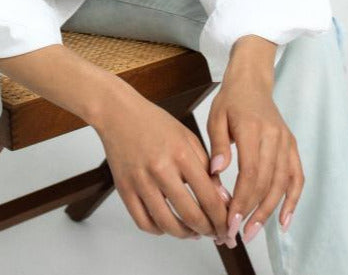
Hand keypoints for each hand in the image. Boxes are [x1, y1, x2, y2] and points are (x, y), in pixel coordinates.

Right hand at [94, 88, 231, 241]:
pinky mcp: (124, 189)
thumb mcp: (187, 137)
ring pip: (167, 225)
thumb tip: (221, 198)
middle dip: (209, 231)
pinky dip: (159, 230)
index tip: (228, 225)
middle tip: (215, 234)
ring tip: (194, 232)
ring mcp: (140, 181)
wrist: (119, 113)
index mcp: (181, 153)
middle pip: (190, 215)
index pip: (209, 197)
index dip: (222, 218)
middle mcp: (160, 168)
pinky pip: (143, 222)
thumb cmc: (154, 123)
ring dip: (185, 235)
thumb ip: (206, 167)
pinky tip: (168, 225)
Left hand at [207, 59, 303, 244]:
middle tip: (238, 234)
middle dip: (253, 212)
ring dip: (269, 211)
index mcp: (252, 129)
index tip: (230, 220)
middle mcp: (273, 136)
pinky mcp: (292, 145)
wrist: (252, 82)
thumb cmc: (230, 100)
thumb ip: (217, 146)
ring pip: (282, 184)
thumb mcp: (216, 118)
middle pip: (267, 182)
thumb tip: (216, 173)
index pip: (250, 173)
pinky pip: (297, 177)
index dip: (241, 200)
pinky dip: (293, 200)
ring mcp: (286, 141)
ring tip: (254, 232)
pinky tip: (284, 222)